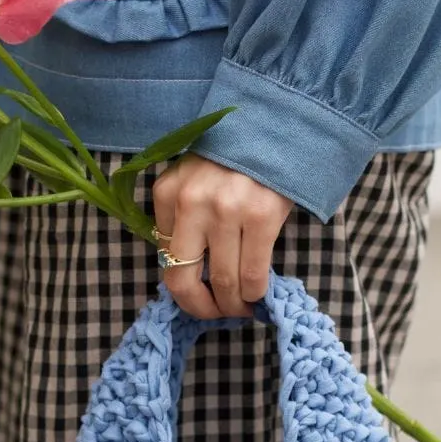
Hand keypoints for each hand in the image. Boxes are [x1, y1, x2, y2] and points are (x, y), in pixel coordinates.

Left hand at [151, 153, 293, 318]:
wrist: (275, 127)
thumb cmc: (232, 159)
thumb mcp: (192, 180)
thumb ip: (183, 218)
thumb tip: (191, 273)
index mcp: (168, 193)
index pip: (165, 259)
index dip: (182, 287)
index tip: (199, 295)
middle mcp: (191, 203)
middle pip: (184, 279)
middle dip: (200, 308)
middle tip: (216, 314)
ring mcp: (227, 210)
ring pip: (223, 282)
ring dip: (233, 306)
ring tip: (243, 307)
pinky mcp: (261, 216)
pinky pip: (253, 274)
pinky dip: (255, 294)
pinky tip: (258, 295)